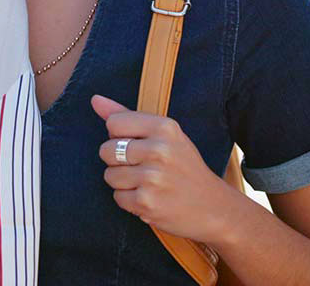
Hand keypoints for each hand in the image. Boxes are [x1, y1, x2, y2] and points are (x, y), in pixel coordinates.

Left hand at [92, 94, 240, 243]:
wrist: (214, 208)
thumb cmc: (184, 167)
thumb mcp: (164, 135)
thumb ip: (127, 116)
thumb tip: (95, 99)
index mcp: (164, 127)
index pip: (113, 123)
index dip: (119, 136)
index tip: (138, 145)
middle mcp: (160, 149)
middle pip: (106, 150)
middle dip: (118, 161)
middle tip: (144, 168)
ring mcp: (153, 177)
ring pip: (109, 175)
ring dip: (123, 183)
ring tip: (148, 184)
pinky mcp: (147, 202)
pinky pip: (118, 197)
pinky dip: (130, 201)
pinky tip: (150, 198)